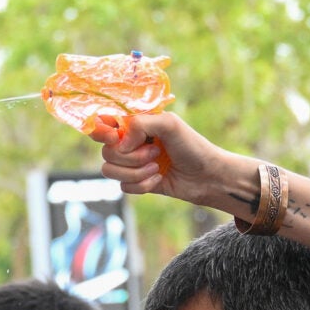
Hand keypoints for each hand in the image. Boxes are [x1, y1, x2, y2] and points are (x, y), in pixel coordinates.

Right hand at [94, 111, 246, 211]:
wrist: (208, 177)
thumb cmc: (192, 146)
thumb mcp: (169, 124)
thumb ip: (140, 124)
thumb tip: (118, 144)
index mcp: (136, 123)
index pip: (104, 122)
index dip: (101, 131)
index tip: (113, 137)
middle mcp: (131, 142)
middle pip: (106, 151)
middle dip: (130, 156)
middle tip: (155, 152)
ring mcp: (132, 163)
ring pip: (110, 170)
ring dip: (136, 172)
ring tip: (157, 167)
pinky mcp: (137, 182)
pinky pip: (124, 187)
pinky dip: (142, 185)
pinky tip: (159, 179)